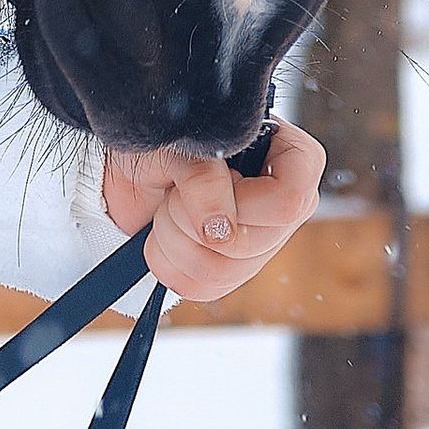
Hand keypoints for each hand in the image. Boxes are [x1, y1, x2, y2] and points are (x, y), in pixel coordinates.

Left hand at [101, 117, 326, 302]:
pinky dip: (167, 262)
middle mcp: (285, 207)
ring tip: (166, 207)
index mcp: (294, 162)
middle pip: (251, 246)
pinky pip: (202, 288)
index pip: (287, 202)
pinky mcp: (230, 269)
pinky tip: (162, 234)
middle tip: (174, 188)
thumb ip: (204, 179)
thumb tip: (220, 232)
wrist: (134, 163)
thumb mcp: (181, 145)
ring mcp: (260, 244)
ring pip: (222, 272)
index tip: (207, 183)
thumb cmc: (164, 139)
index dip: (240, 202)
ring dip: (174, 239)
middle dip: (191, 219)